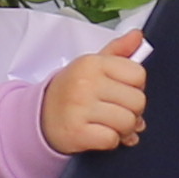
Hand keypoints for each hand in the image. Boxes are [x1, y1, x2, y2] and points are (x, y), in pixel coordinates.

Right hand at [40, 29, 149, 156]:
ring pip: (127, 122)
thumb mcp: (91, 66)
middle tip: (119, 111)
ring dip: (124, 129)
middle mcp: (85, 82)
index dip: (136, 87)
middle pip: (137, 101)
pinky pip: (112, 140)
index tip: (123, 91)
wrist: (40, 116)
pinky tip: (101, 135)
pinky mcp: (76, 132)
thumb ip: (118, 52)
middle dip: (134, 111)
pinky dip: (111, 141)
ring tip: (112, 125)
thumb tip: (138, 36)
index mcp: (92, 63)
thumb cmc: (71, 91)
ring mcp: (80, 107)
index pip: (138, 74)